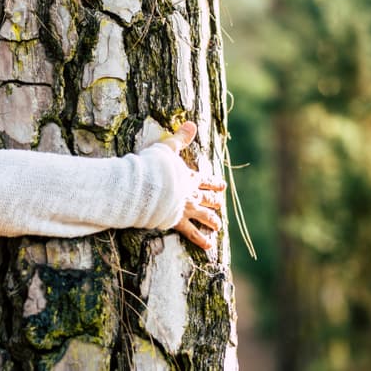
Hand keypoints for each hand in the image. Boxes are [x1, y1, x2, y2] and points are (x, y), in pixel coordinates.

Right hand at [162, 121, 226, 250]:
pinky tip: (209, 246)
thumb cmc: (155, 166)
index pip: (205, 180)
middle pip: (207, 199)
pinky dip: (201, 240)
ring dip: (212, 221)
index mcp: (189, 177)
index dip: (214, 183)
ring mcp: (185, 209)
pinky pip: (192, 233)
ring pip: (204, 217)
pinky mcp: (176, 221)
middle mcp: (191, 194)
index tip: (222, 185)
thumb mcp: (168, 148)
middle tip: (219, 205)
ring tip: (218, 226)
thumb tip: (191, 123)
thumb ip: (180, 138)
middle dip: (214, 202)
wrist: (148, 186)